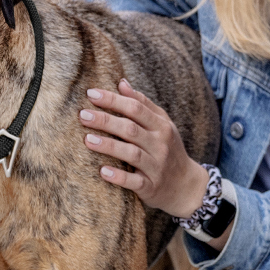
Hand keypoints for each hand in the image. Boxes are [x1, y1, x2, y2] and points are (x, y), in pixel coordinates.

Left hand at [80, 79, 208, 218]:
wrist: (186, 185)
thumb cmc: (168, 149)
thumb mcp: (162, 124)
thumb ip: (143, 104)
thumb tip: (121, 83)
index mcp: (161, 126)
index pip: (136, 108)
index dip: (113, 100)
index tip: (91, 94)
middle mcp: (160, 145)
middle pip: (131, 129)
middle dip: (106, 120)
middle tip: (83, 115)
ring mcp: (156, 166)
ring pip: (132, 154)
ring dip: (109, 146)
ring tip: (87, 139)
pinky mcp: (151, 187)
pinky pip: (135, 181)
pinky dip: (119, 177)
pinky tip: (102, 171)